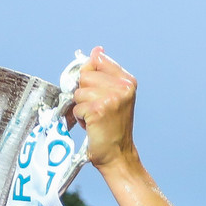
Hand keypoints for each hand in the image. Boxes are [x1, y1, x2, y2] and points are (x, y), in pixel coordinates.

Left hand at [71, 46, 138, 171]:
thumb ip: (103, 73)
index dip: (90, 75)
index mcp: (127, 81)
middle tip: (97, 109)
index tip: (95, 90)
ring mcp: (111, 99)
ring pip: (79, 92)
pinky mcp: (98, 111)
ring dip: (82, 107)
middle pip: (85, 76)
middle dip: (84, 93)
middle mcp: (122, 88)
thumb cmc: (113, 128)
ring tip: (95, 118)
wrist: (118, 155)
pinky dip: (80, 118)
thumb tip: (96, 50)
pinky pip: (77, 107)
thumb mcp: (114, 96)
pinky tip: (92, 126)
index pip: (97, 60)